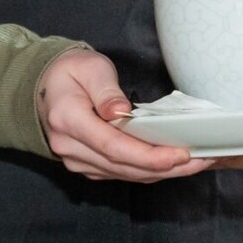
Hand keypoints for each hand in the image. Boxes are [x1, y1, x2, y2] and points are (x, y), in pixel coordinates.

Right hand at [37, 49, 214, 182]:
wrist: (42, 88)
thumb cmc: (68, 73)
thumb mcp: (88, 68)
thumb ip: (106, 90)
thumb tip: (121, 112)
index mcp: (68, 120)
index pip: (112, 145)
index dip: (148, 155)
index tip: (180, 154)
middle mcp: (70, 147)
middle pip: (122, 166)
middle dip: (164, 167)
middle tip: (200, 161)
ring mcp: (77, 160)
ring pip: (124, 174)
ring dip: (161, 173)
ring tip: (195, 164)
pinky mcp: (87, 165)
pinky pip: (120, 173)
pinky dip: (147, 171)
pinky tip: (171, 164)